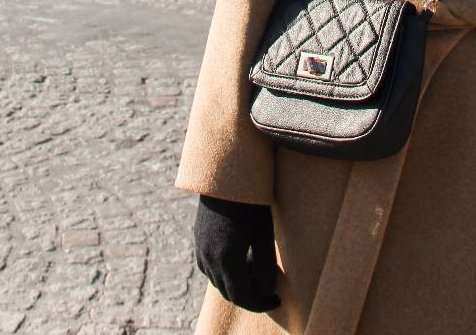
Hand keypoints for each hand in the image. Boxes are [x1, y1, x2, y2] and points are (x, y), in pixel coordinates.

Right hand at [194, 195, 280, 311]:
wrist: (225, 171)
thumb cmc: (249, 200)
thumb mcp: (263, 233)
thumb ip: (265, 266)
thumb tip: (268, 292)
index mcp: (226, 260)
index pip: (243, 297)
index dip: (261, 304)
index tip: (277, 300)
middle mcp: (209, 259)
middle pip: (229, 292)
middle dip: (250, 296)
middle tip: (270, 290)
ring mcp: (200, 249)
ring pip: (218, 281)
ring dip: (237, 285)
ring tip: (256, 272)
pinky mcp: (198, 239)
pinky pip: (209, 268)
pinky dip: (225, 273)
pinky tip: (240, 260)